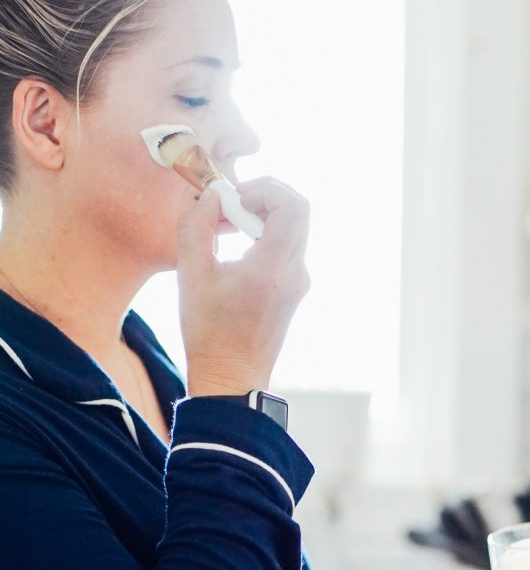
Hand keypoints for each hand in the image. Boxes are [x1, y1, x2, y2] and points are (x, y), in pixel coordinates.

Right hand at [177, 177, 310, 396]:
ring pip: (294, 229)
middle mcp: (295, 273)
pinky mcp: (294, 291)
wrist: (232, 379)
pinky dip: (267, 237)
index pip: (293, 206)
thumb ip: (197, 228)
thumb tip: (210, 197)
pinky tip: (238, 251)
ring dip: (264, 218)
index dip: (266, 190)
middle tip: (232, 208)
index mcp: (273, 268)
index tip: (235, 200)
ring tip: (229, 230)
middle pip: (298, 212)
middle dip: (265, 198)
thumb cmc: (209, 333)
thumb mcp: (191, 276)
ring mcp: (299, 283)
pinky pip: (288, 249)